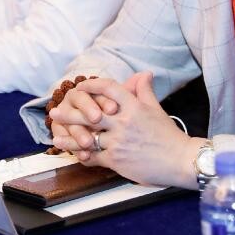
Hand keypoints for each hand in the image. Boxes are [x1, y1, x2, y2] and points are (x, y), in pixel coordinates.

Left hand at [51, 72, 198, 187]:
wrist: (180, 161)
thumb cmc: (168, 135)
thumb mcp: (156, 109)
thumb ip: (145, 91)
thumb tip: (144, 73)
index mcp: (134, 106)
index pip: (108, 88)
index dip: (92, 85)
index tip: (80, 86)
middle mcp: (124, 122)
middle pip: (90, 113)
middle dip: (70, 112)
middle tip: (54, 111)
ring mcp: (119, 142)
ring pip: (87, 137)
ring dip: (69, 137)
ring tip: (55, 136)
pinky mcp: (117, 160)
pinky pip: (94, 157)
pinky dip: (83, 156)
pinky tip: (73, 155)